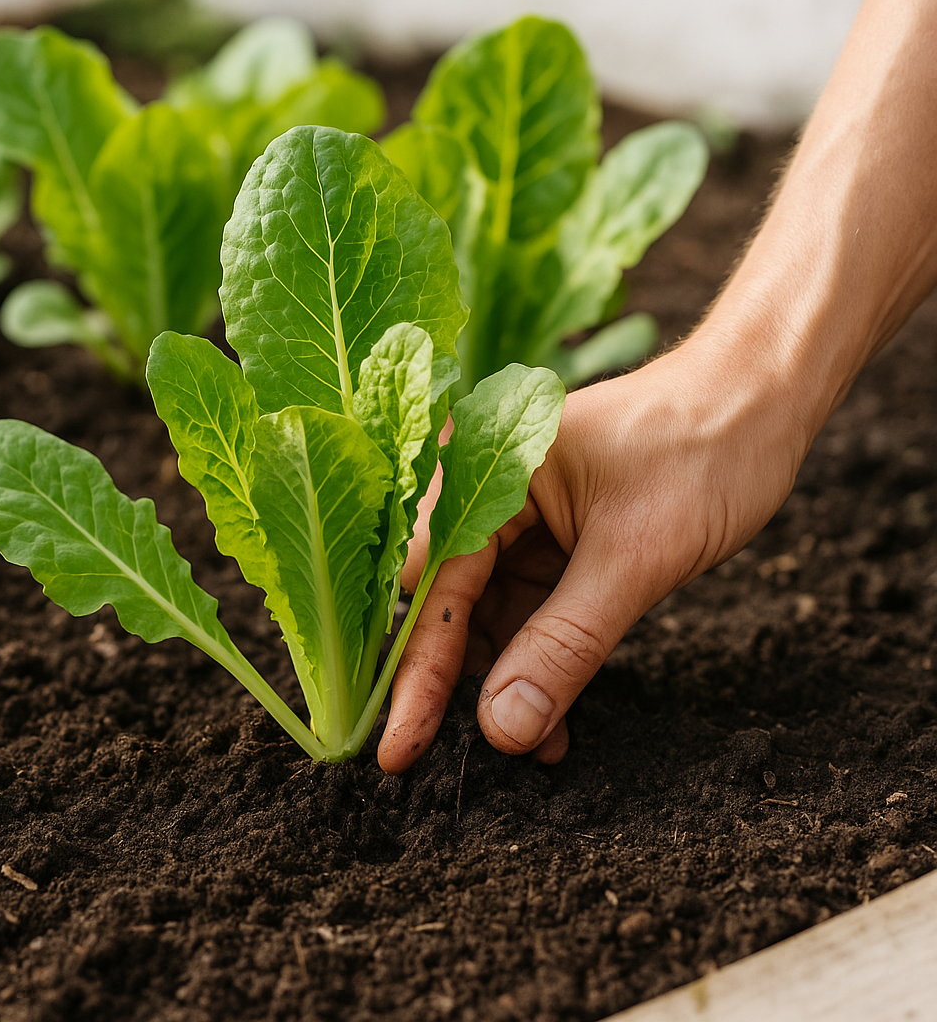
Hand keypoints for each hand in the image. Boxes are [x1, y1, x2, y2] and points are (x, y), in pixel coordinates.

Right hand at [376, 340, 811, 771]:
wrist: (764, 404)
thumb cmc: (703, 450)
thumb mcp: (636, 557)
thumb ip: (565, 644)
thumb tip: (503, 728)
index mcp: (481, 468)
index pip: (426, 584)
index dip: (416, 668)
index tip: (401, 744)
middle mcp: (481, 490)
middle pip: (444, 605)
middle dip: (455, 684)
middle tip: (445, 761)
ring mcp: (513, 519)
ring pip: (484, 618)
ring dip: (504, 683)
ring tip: (534, 745)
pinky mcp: (547, 542)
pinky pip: (525, 613)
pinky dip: (539, 664)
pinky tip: (555, 719)